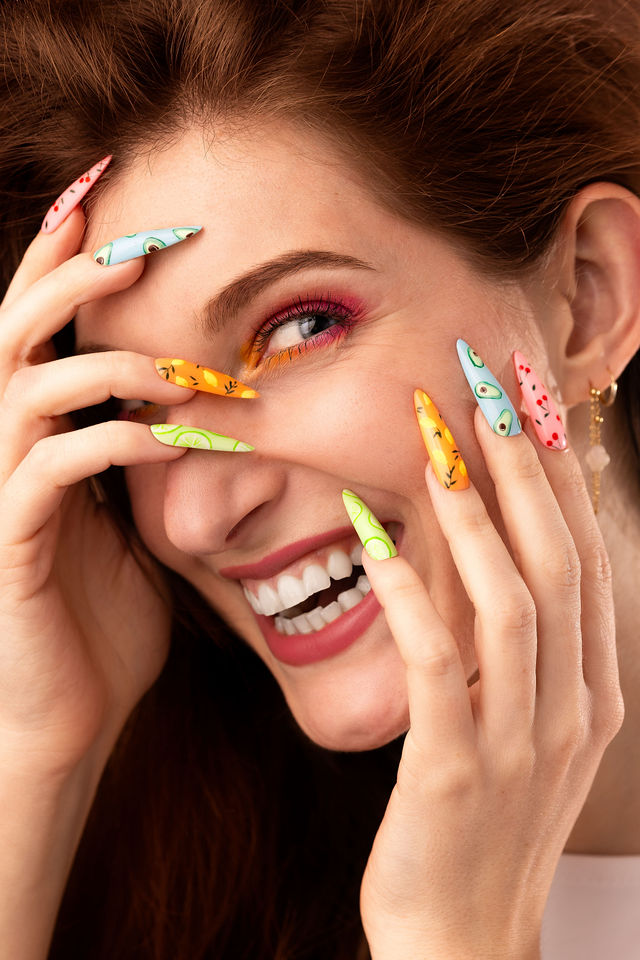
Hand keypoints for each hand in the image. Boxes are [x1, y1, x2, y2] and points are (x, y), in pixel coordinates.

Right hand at [0, 208, 192, 780]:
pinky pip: (53, 466)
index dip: (65, 257)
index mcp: (38, 439)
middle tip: (145, 239)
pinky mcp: (12, 542)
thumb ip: (147, 466)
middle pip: (15, 329)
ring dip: (108, 362)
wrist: (69, 718)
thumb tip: (191, 414)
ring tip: (180, 369)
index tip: (111, 194)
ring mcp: (3, 494)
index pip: (40, 328)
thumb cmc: (104, 625)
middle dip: (74, 274)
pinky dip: (114, 439)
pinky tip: (169, 438)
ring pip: (27, 386)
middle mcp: (7, 451)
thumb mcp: (137, 530)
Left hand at [358, 407, 623, 959]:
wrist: (464, 935)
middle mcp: (571, 706)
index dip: (559, 477)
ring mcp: (521, 740)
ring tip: (439, 440)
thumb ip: (524, 644)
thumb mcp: (526, 724)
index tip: (531, 405)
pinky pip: (436, 661)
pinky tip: (372, 533)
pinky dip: (409, 590)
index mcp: (594, 690)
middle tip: (486, 388)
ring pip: (512, 600)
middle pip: (557, 562)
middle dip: (522, 468)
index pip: (585, 560)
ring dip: (474, 512)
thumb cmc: (486, 817)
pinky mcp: (456, 769)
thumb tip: (507, 547)